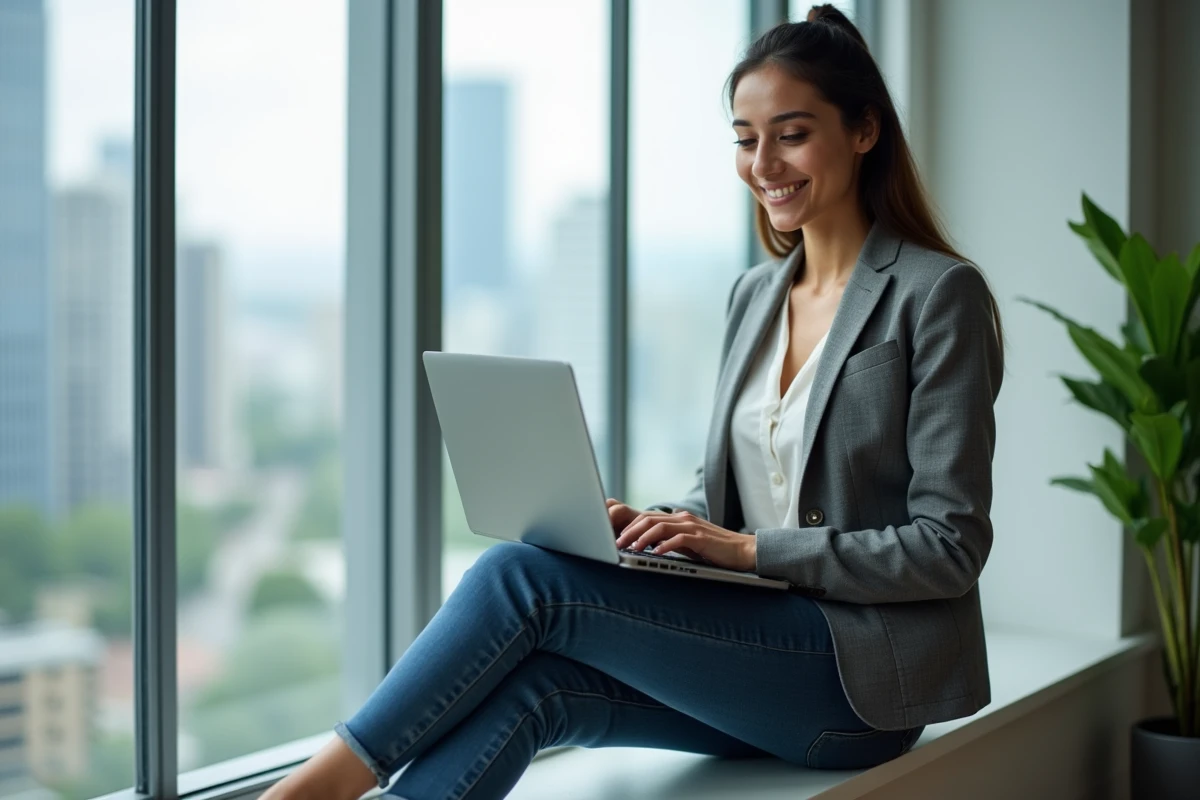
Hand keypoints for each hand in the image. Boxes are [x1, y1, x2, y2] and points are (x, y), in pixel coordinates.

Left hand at [606, 499, 756, 572]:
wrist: (743, 551)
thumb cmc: (715, 549)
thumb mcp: (689, 541)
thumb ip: (672, 537)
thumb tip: (651, 541)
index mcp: (678, 518)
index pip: (648, 517)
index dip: (630, 526)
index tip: (617, 537)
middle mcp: (683, 519)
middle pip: (650, 519)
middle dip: (630, 531)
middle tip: (616, 543)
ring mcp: (693, 527)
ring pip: (661, 526)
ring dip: (643, 537)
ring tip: (632, 548)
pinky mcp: (701, 538)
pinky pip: (679, 539)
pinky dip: (665, 545)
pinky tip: (655, 553)